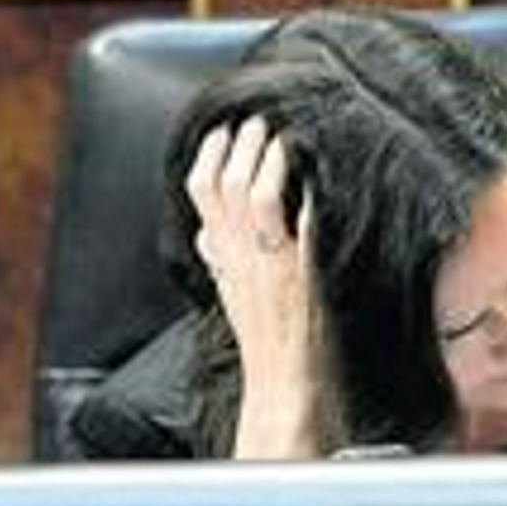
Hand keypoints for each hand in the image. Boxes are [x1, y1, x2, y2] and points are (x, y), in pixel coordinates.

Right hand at [185, 116, 322, 458]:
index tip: (221, 133)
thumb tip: (204, 237)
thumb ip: (218, 262)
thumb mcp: (232, 295)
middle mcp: (235, 256)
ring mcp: (264, 261)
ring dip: (263, 157)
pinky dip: (295, 185)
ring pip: (247, 192)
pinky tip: (308, 169)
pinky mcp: (295, 270)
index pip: (198, 194)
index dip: (207, 157)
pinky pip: (287, 215)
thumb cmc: (265, 342)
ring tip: (277, 135)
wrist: (281, 383)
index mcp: (220, 258)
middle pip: (220, 185)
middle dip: (236, 145)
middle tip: (255, 122)